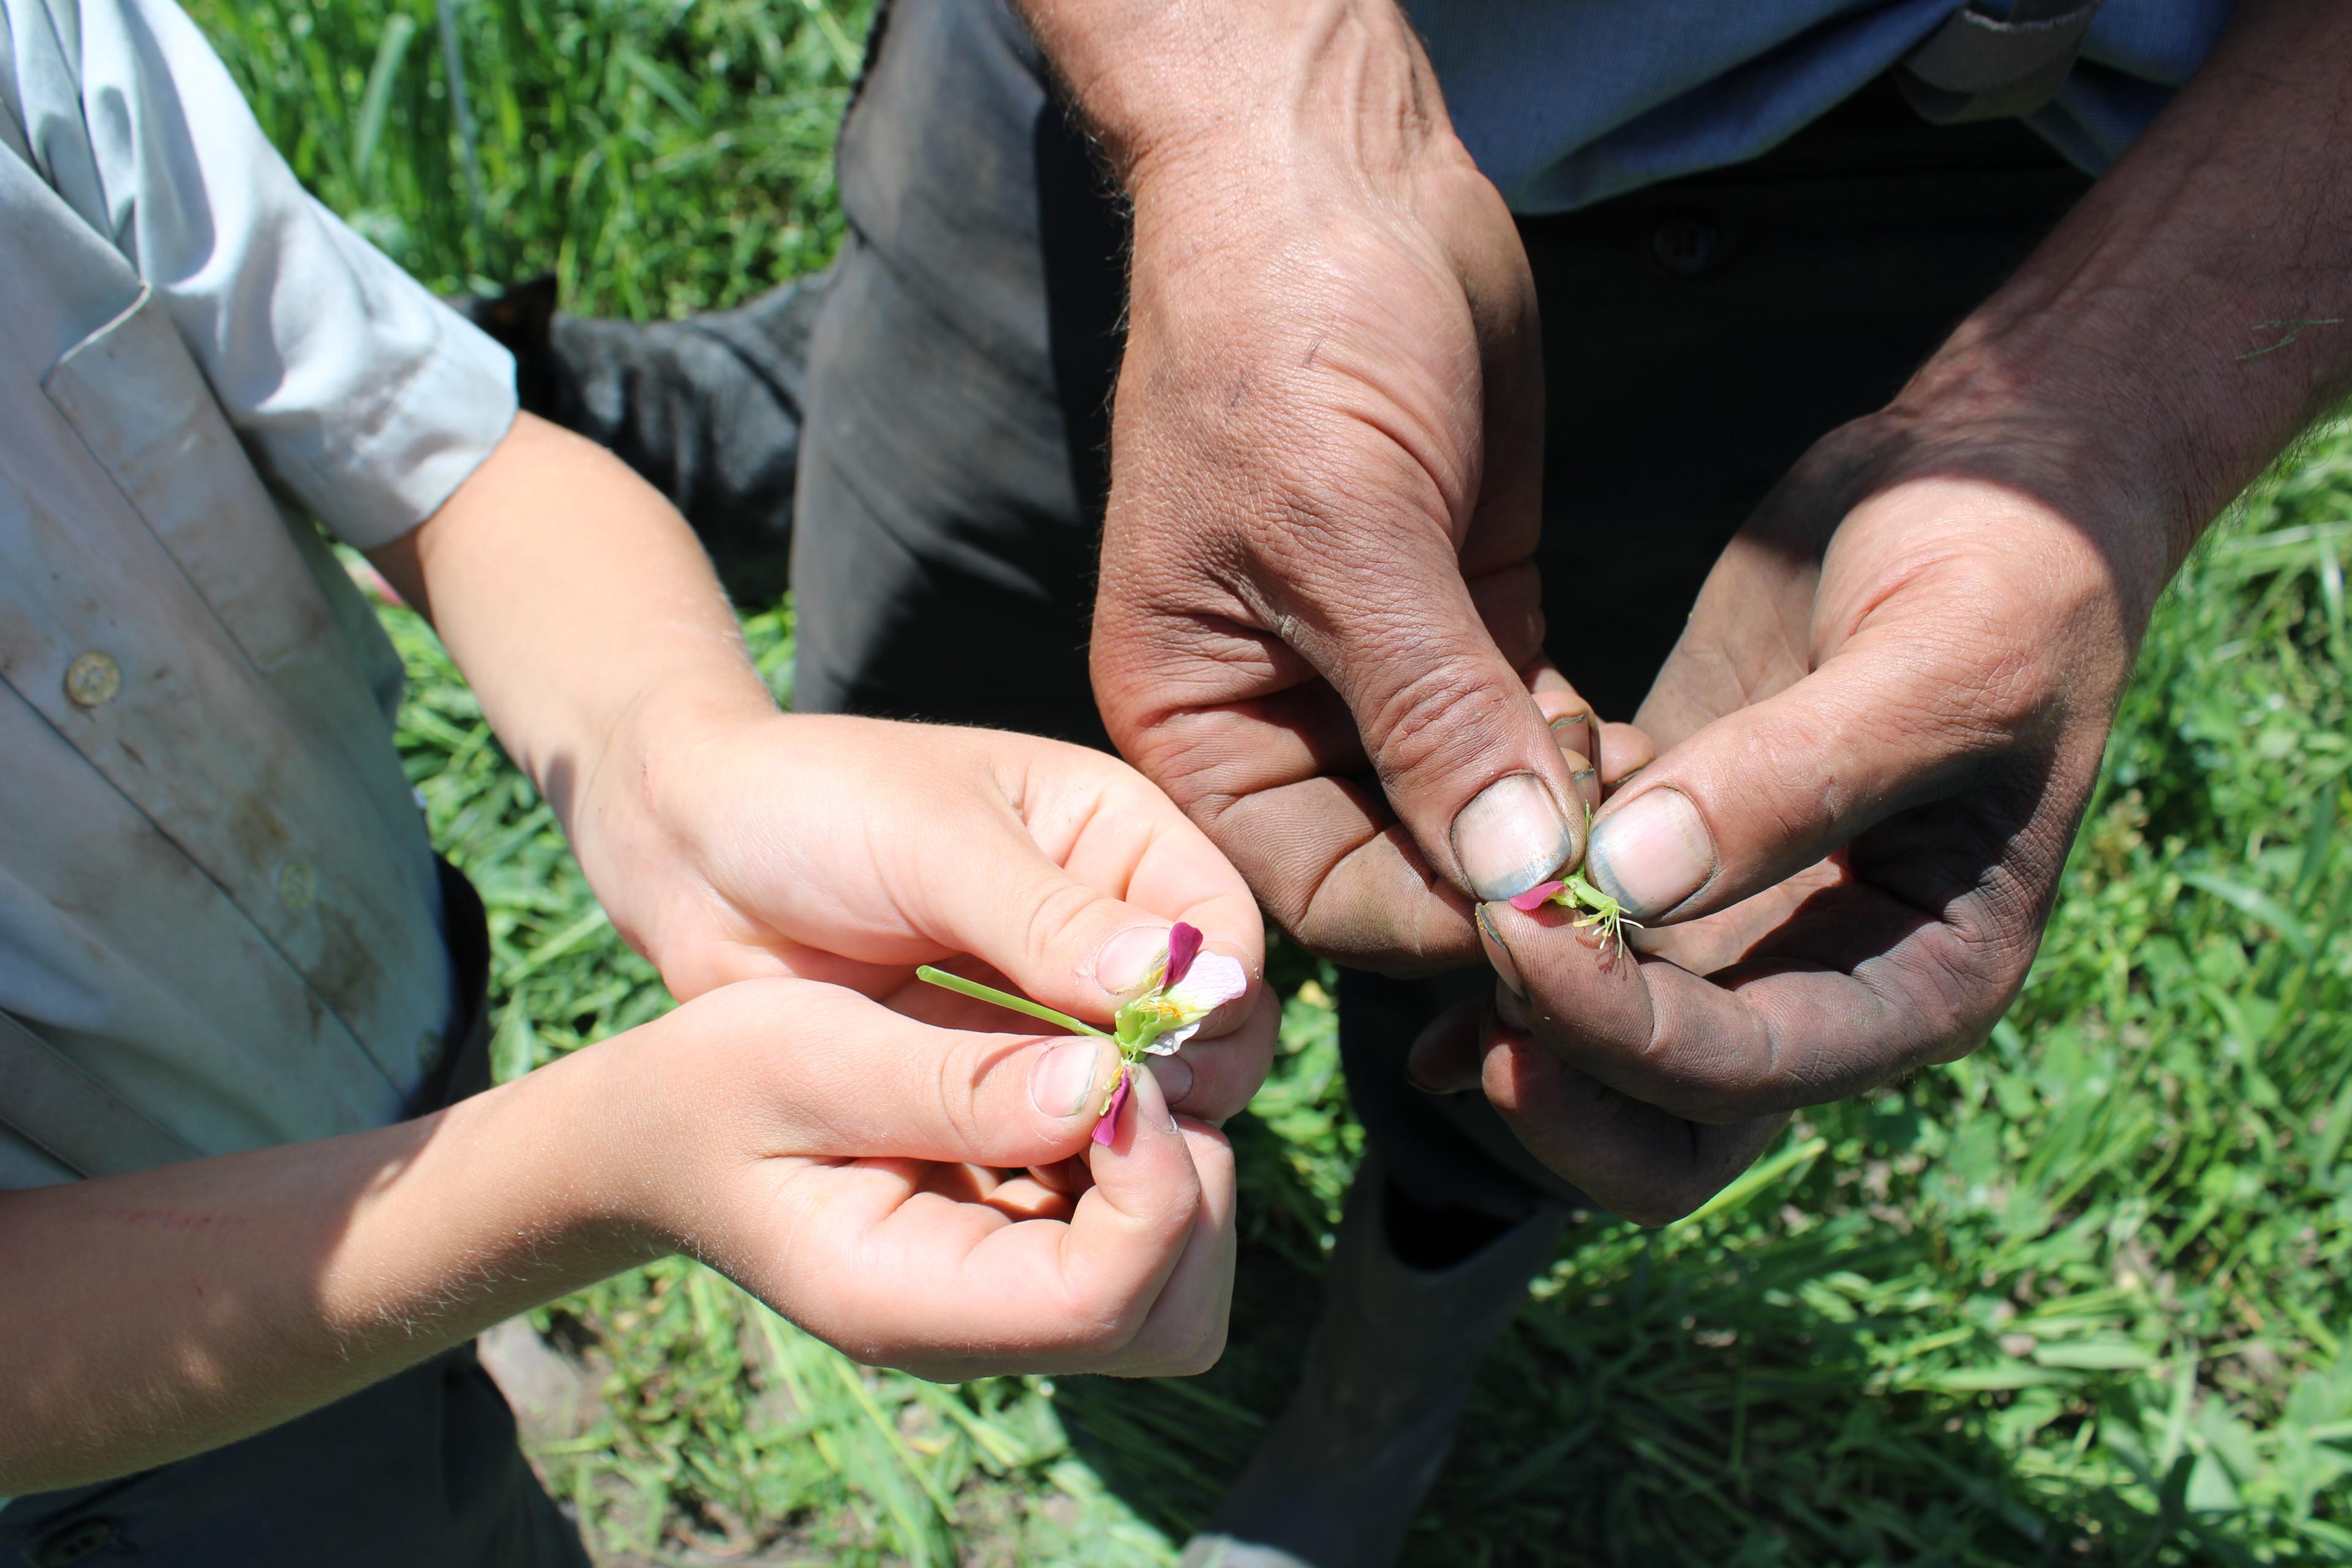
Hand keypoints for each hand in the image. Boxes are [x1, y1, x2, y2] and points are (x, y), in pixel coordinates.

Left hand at [577, 713, 1276, 1122]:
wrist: (688, 853)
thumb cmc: (808, 807)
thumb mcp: (928, 843)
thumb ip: (1047, 915)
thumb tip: (1184, 980)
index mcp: (1117, 831)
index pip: (1221, 927)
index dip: (1211, 1001)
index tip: (1159, 1058)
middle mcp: (1106, 917)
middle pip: (1211, 1022)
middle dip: (1181, 1077)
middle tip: (1114, 1119)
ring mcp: (1056, 999)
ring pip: (1146, 1085)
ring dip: (1123, 1127)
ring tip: (1065, 1154)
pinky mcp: (1002, 1061)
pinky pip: (1066, 1121)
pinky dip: (1061, 1153)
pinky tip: (1025, 1180)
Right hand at [619, 977, 1233, 1378]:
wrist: (659, 1128)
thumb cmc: (711, 1085)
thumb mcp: (805, 1053)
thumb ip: (953, 1082)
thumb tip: (1108, 1086)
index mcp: (907, 1301)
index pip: (1104, 1301)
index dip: (1155, 1183)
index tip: (1119, 1068)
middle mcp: (975, 1327)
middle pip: (1173, 1316)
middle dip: (1189, 1189)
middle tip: (1125, 1073)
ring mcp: (1007, 1296)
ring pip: (1180, 1277)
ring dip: (1175, 1166)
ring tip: (1102, 1068)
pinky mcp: (1026, 1247)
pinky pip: (1144, 1227)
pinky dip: (1147, 1150)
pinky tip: (1078, 1076)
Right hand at [1082, 14, 1584, 974]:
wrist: (1336, 175)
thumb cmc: (1287, 335)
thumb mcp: (1347, 532)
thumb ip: (1429, 713)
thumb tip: (1518, 881)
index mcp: (1195, 722)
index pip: (1313, 889)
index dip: (1432, 920)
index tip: (1554, 926)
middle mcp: (1279, 719)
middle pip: (1401, 866)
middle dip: (1506, 883)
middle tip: (1628, 891)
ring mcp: (1379, 674)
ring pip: (1477, 810)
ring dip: (1559, 829)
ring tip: (1650, 826)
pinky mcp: (1465, 621)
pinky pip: (1527, 734)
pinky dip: (1582, 759)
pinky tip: (1648, 763)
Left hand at [1422, 413, 2153, 1223]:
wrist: (1989, 479)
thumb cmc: (2008, 567)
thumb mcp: (1944, 661)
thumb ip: (1797, 779)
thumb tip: (1627, 889)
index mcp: (1920, 983)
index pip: (1745, 1074)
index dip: (1619, 1035)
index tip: (1511, 936)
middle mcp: (1823, 983)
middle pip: (1664, 1119)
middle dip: (1558, 1076)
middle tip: (1467, 974)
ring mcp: (1738, 923)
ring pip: (1601, 1042)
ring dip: (1512, 1002)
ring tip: (1430, 915)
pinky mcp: (1670, 844)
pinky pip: (1572, 926)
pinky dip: (1501, 921)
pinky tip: (1421, 874)